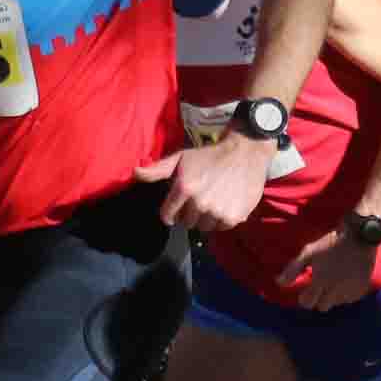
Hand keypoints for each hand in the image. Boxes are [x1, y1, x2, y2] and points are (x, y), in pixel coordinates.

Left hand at [140, 132, 274, 230]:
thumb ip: (157, 169)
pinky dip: (221, 220)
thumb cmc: (209, 155)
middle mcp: (200, 203)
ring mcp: (218, 212)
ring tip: (213, 202)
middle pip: (186, 223)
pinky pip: (221, 228)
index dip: (171, 212)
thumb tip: (135, 173)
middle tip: (199, 199)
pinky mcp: (234, 217)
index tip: (177, 207)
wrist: (245, 152)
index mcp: (184, 188)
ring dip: (206, 218)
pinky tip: (225, 204)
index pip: (167, 216)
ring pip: (204, 227)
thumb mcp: (181, 158)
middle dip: (189, 213)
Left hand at [283, 230, 380, 311]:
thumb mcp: (309, 253)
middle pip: (323, 307)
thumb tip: (278, 283)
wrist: (359, 236)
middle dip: (319, 299)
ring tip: (333, 283)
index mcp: (320, 281)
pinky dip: (346, 294)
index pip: (307, 303)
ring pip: (337, 304)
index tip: (306, 291)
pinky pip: (350, 299)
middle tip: (320, 287)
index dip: (305, 298)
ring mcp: (349, 290)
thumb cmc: (330, 243)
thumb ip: (293, 269)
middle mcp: (335, 290)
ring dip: (333, 297)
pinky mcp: (362, 288)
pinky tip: (345, 282)